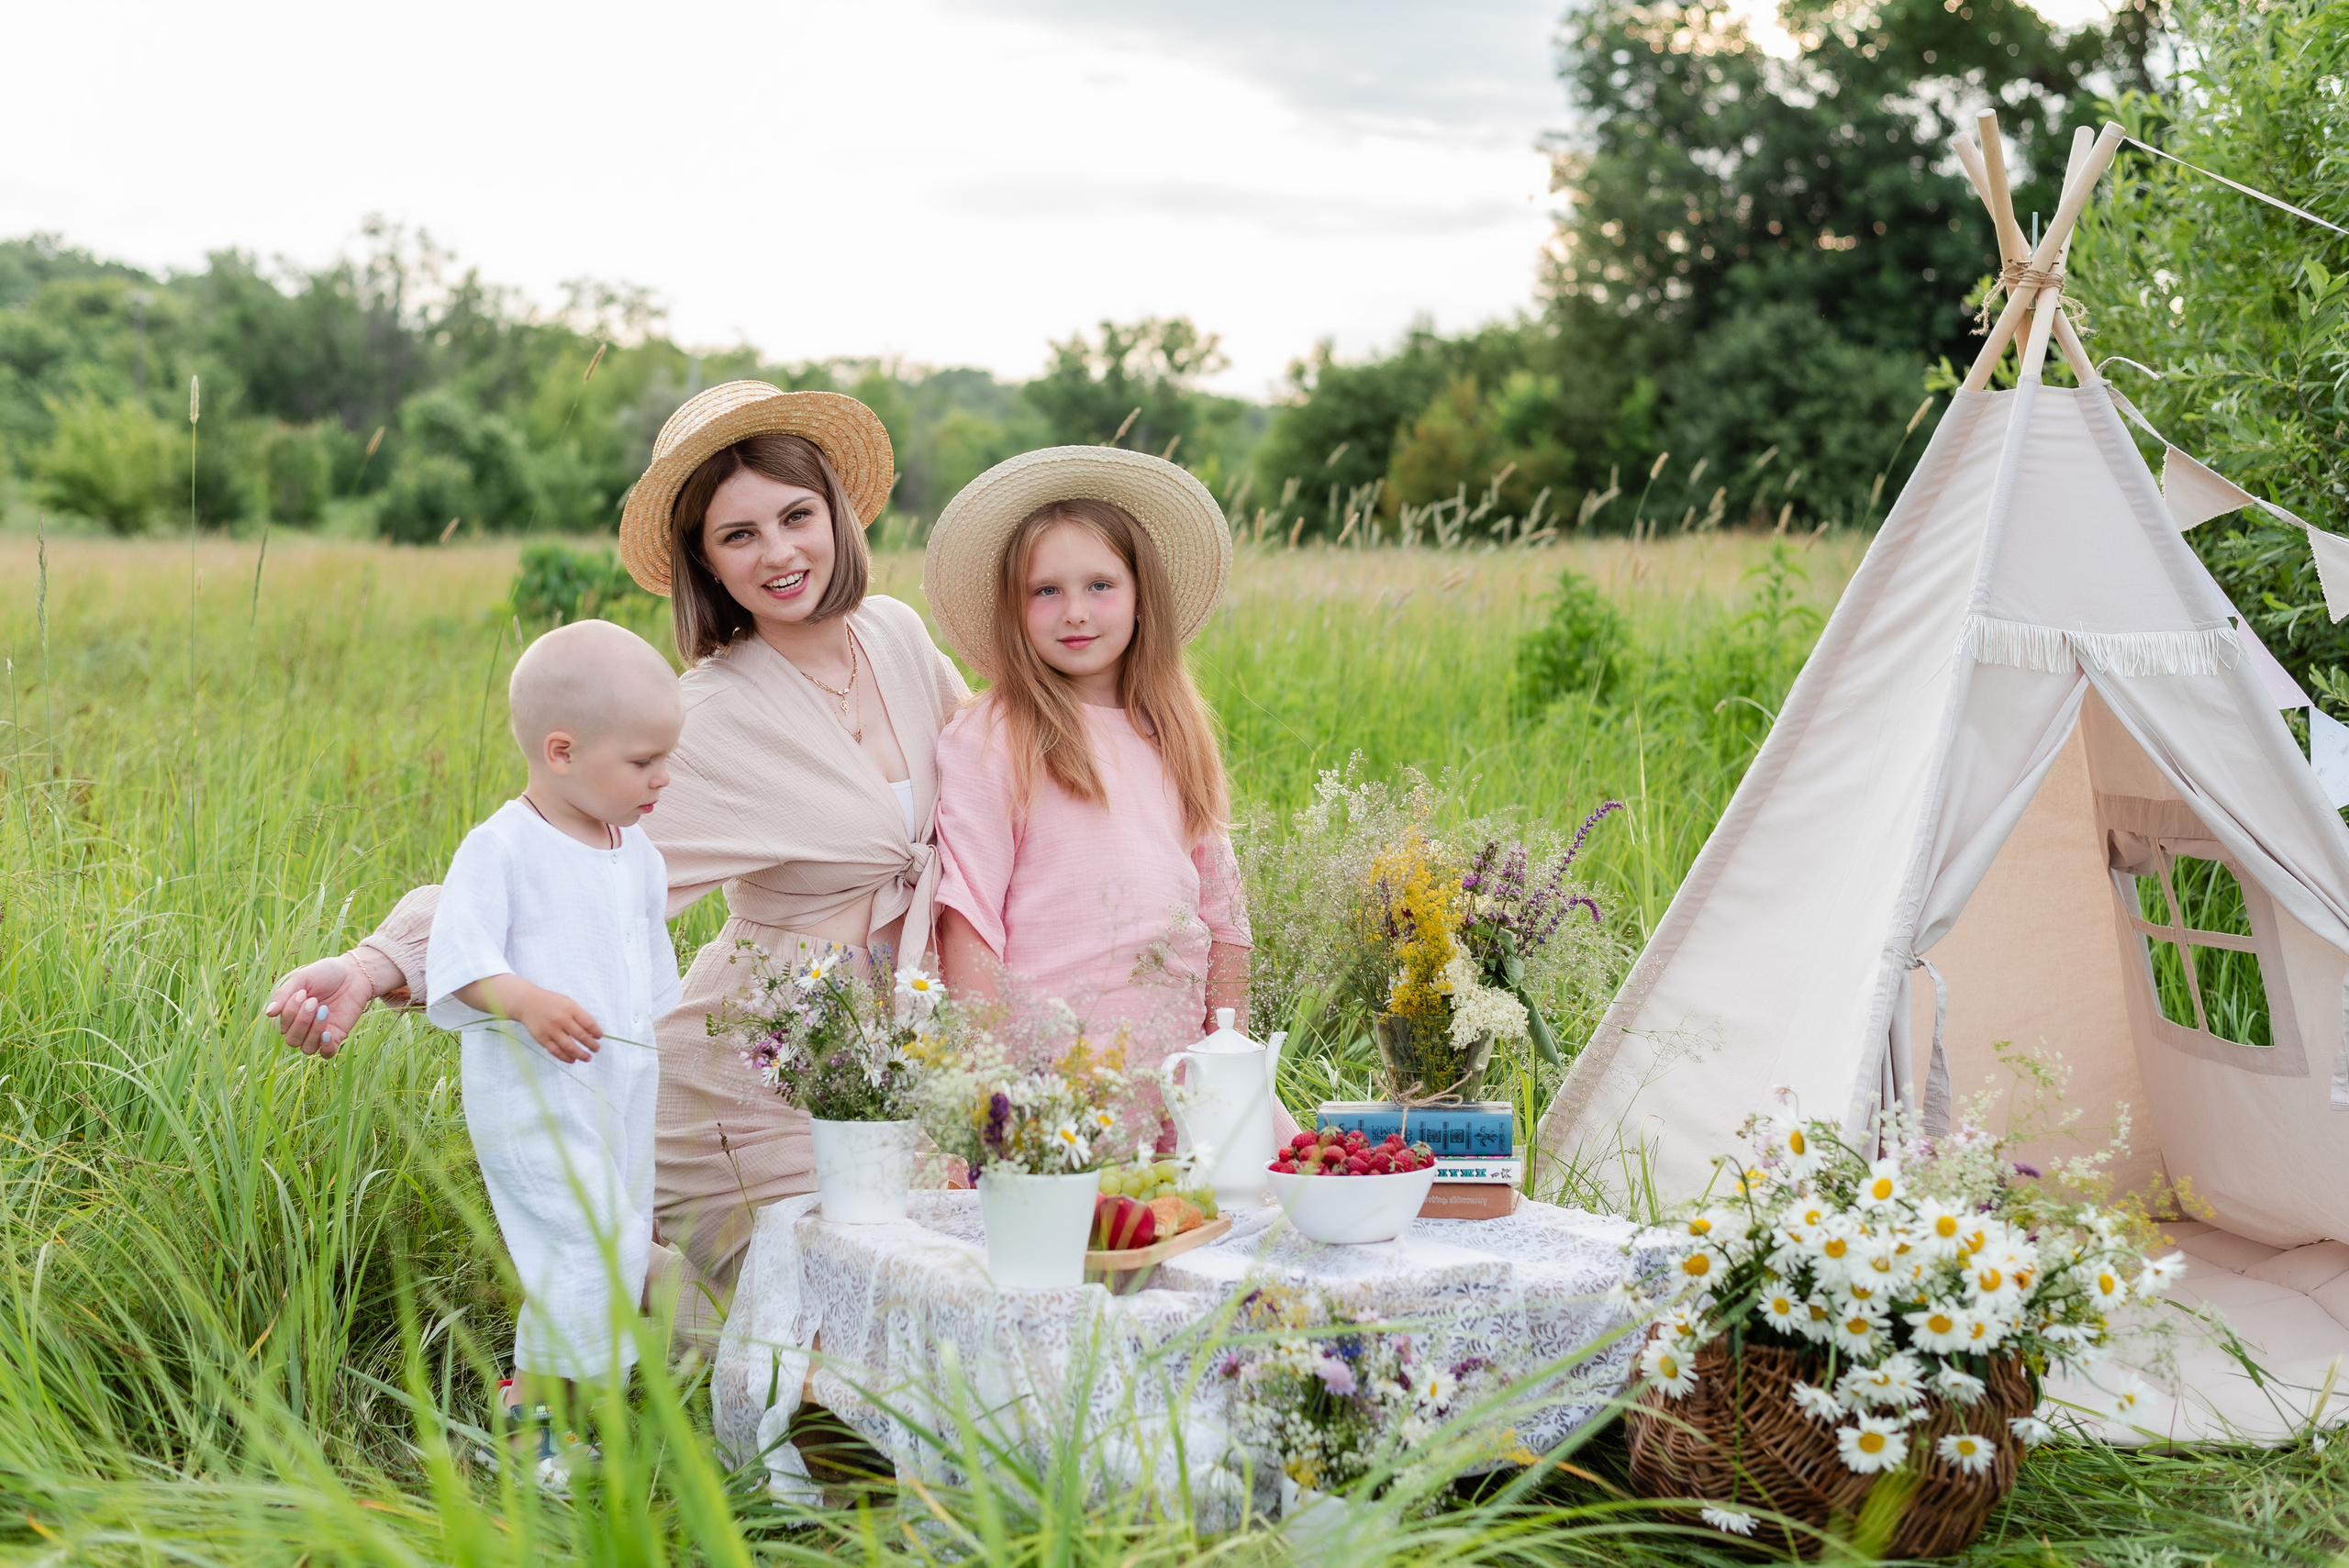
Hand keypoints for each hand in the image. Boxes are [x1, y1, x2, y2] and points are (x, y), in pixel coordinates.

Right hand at [264, 955, 374, 1058]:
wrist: (354, 973)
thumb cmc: (325, 974)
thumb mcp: (301, 978)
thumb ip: (283, 994)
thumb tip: (268, 1013)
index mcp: (289, 1015)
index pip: (280, 1027)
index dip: (288, 1013)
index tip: (302, 993)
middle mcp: (302, 1027)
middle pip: (292, 1040)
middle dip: (301, 1021)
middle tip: (314, 1001)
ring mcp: (319, 1033)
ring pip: (307, 1048)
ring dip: (313, 1031)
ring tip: (323, 1010)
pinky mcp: (336, 1036)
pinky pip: (326, 1053)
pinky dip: (325, 1047)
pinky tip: (327, 1033)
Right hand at [461, 975, 602, 1063]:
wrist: (527, 1002)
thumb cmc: (551, 1003)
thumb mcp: (567, 1003)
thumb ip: (579, 1015)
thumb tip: (592, 1033)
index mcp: (570, 1008)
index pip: (588, 1023)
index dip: (596, 1032)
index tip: (600, 1037)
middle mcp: (561, 1019)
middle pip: (580, 1036)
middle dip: (591, 1045)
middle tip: (596, 1049)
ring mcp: (551, 1030)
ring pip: (569, 1047)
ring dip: (580, 1054)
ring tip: (587, 1058)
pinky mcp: (542, 1038)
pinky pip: (556, 1051)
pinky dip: (565, 1057)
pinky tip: (573, 1060)